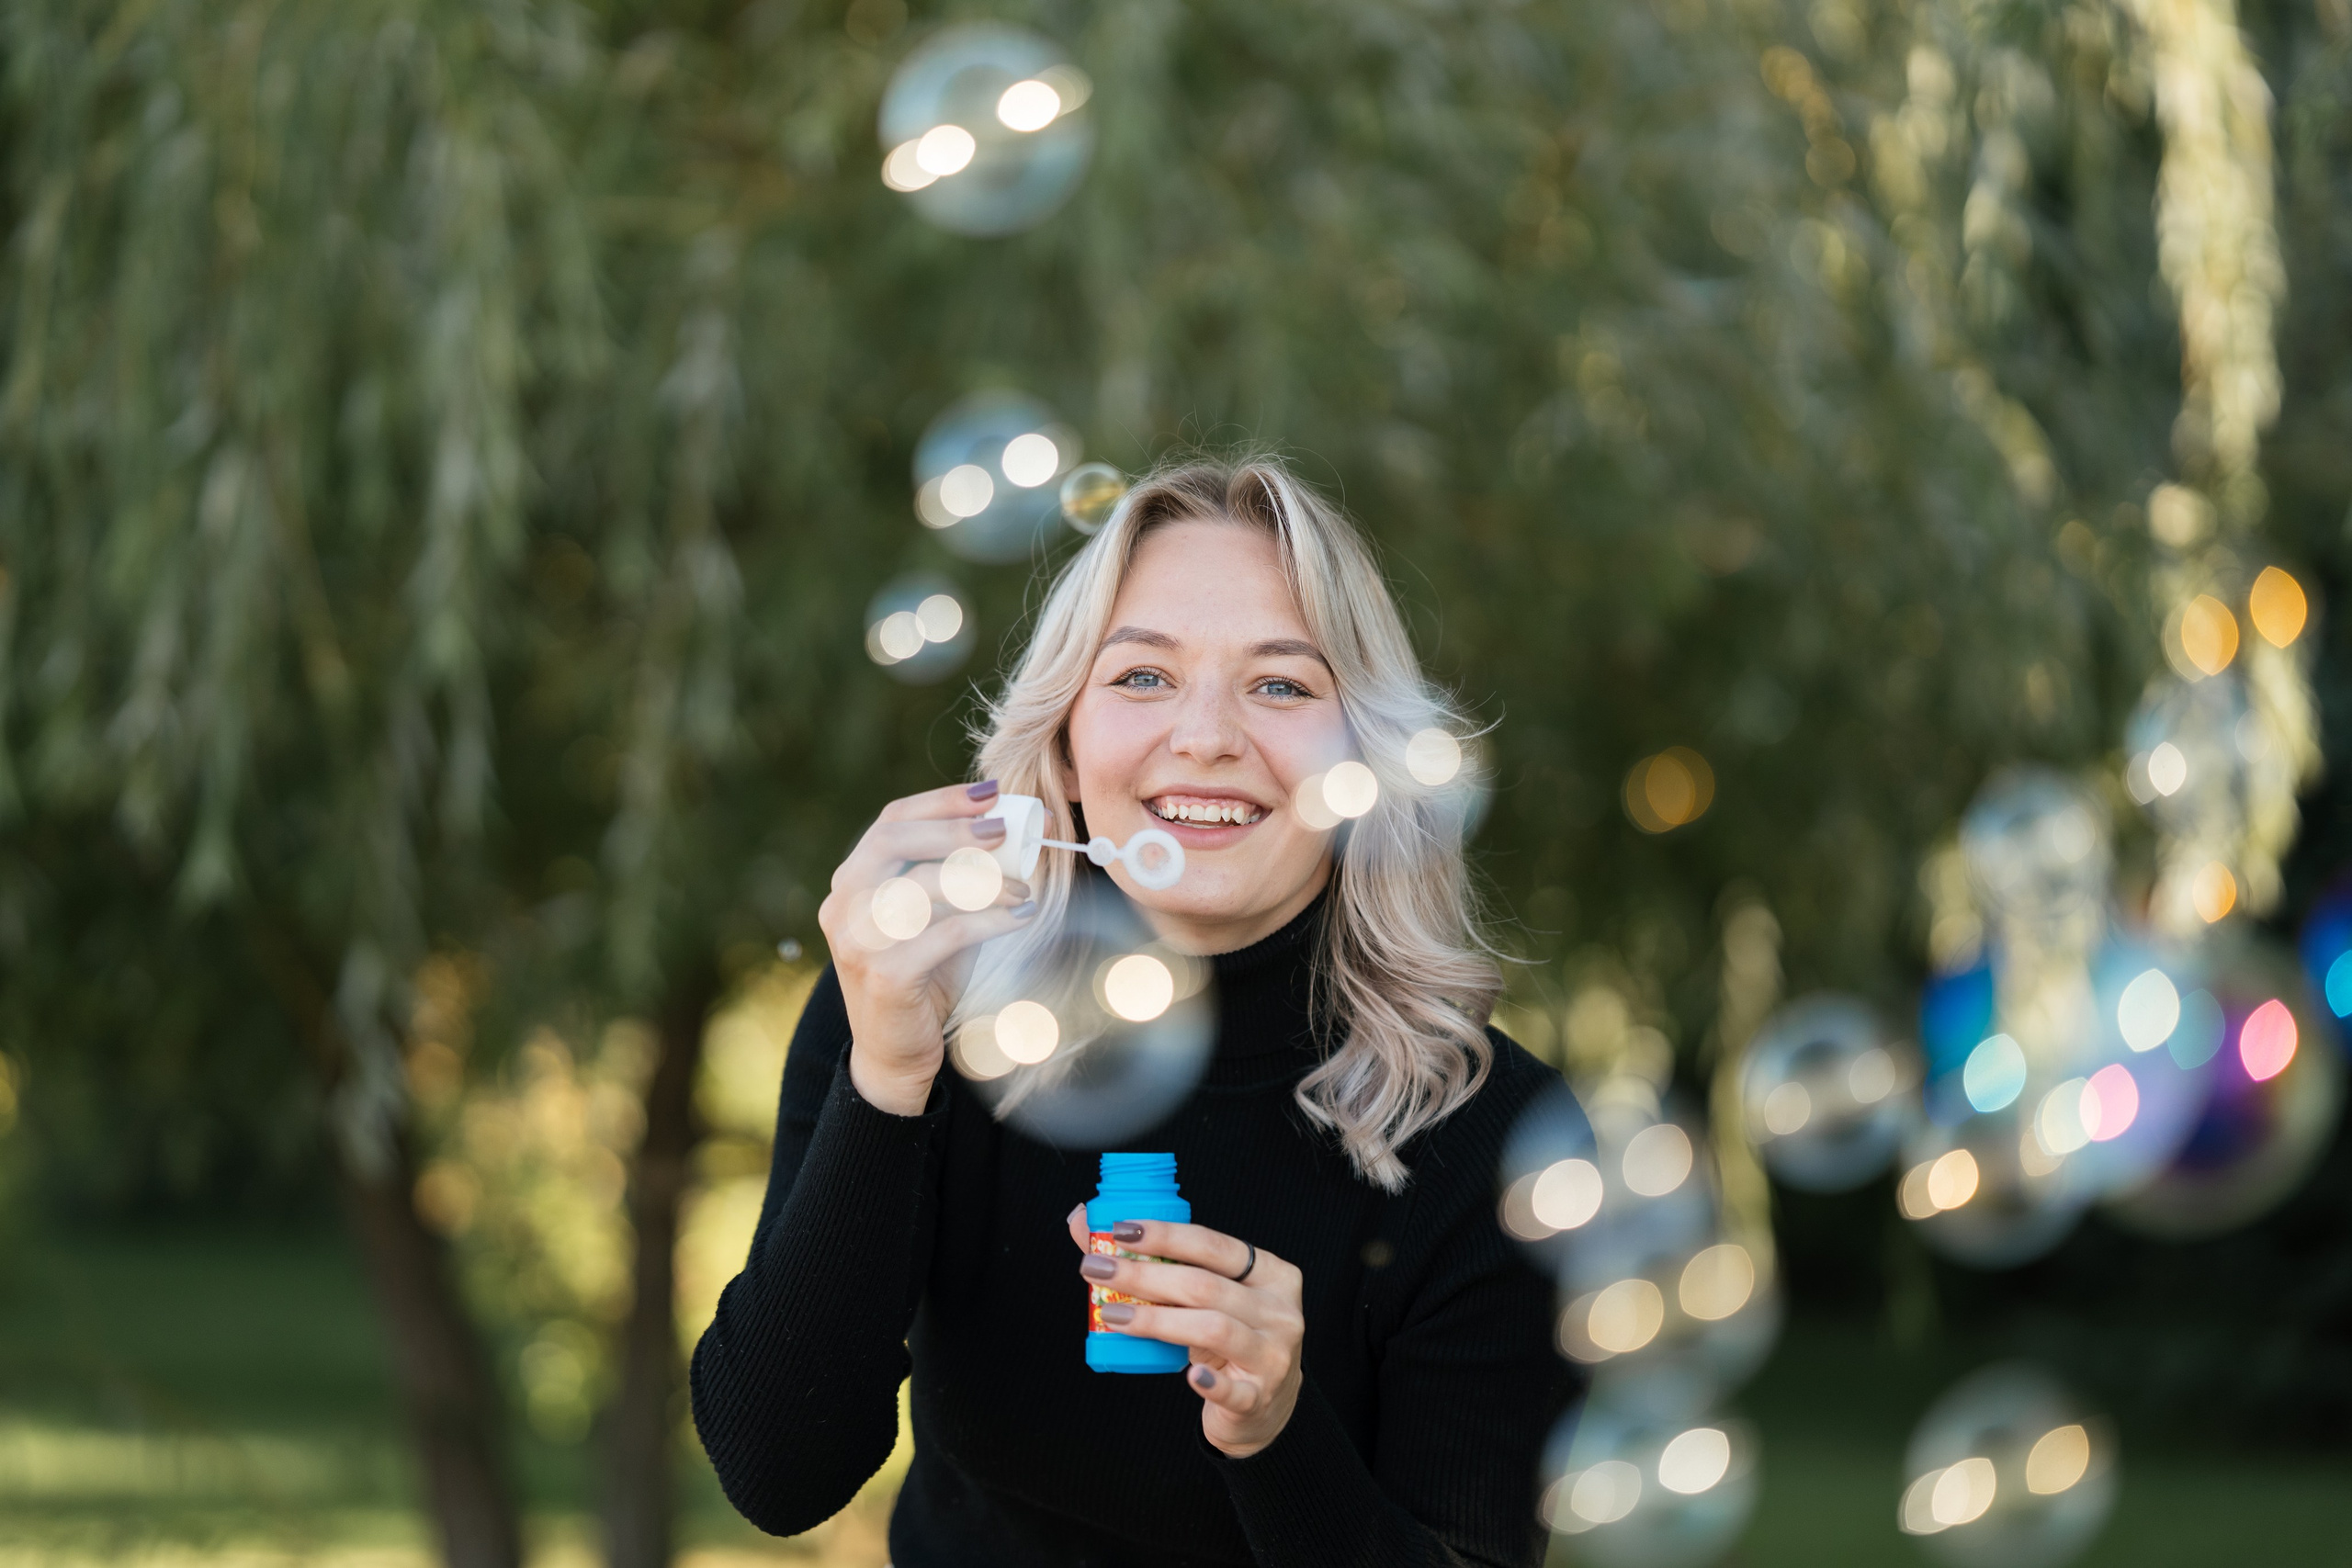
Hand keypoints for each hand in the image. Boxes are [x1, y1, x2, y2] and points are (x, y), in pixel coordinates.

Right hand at [818, 781, 1035, 1114]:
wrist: (894, 1051)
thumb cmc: (925, 974)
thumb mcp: (942, 914)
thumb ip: (965, 874)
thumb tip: (1021, 827)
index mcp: (853, 879)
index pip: (891, 820)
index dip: (942, 801)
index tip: (991, 792)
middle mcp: (844, 904)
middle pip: (894, 841)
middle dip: (955, 829)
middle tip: (1005, 828)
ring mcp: (858, 941)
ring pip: (920, 887)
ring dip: (981, 879)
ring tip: (1024, 886)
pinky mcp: (885, 976)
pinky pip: (945, 934)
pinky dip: (990, 921)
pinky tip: (1021, 916)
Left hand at [1065, 1207, 1304, 1458]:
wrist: (1262, 1407)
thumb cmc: (1229, 1340)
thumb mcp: (1206, 1298)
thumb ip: (1158, 1262)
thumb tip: (1086, 1222)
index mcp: (1271, 1274)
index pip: (1214, 1245)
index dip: (1167, 1235)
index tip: (1121, 1231)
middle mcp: (1279, 1311)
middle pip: (1205, 1286)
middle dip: (1145, 1275)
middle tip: (1098, 1270)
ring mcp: (1272, 1356)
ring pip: (1212, 1329)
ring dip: (1156, 1320)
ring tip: (1111, 1315)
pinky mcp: (1259, 1398)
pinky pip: (1234, 1390)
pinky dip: (1210, 1382)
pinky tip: (1188, 1374)